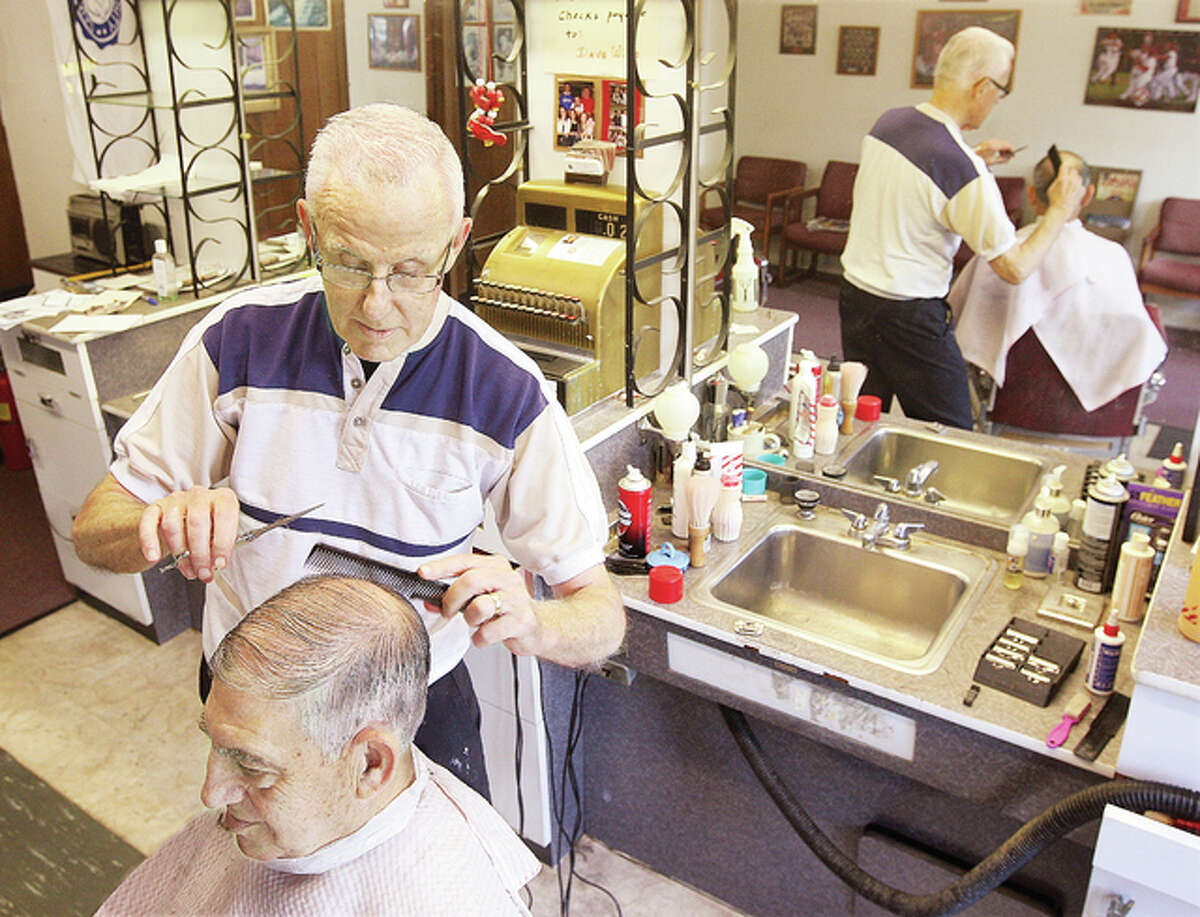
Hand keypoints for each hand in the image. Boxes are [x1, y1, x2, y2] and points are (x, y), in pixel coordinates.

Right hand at [139, 485, 239, 581]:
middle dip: (201, 554)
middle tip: (203, 573)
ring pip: (173, 525)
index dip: (223, 542)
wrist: (184, 518)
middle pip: (197, 522)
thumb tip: (217, 564)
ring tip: (189, 571)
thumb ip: (221, 545)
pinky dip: (149, 542)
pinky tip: (154, 557)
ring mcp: (176, 500)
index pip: (224, 515)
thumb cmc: (209, 528)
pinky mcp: (156, 507)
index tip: (220, 563)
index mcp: (222, 498)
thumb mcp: (222, 534)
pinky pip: (148, 523)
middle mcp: (199, 495)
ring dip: (180, 553)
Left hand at [417, 553, 541, 654]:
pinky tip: (486, 635)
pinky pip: (489, 631)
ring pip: (480, 606)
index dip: (441, 567)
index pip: (464, 561)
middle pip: (470, 581)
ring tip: (475, 623)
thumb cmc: (505, 609)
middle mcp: (508, 579)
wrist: (535, 627)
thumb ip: (455, 595)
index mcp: (496, 566)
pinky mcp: (521, 621)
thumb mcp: (480, 596)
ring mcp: (517, 600)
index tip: (423, 572)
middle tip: (447, 611)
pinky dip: (480, 638)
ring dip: (469, 620)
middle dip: (451, 599)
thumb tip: (429, 599)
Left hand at [974, 139, 1015, 165]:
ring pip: (1002, 142)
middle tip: (1009, 157)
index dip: (1012, 150)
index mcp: (994, 146)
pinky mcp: (987, 142)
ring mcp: (989, 141)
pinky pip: (997, 142)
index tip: (1013, 155)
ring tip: (1002, 156)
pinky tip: (997, 153)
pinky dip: (999, 147)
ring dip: (1004, 149)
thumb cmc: (978, 160)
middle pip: (1005, 143)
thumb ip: (1002, 160)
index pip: (1007, 145)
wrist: (968, 157)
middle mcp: (992, 141)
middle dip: (1008, 149)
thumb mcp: (992, 161)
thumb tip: (1009, 159)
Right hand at [1046, 164, 1085, 212]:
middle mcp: (1072, 181)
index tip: (1063, 170)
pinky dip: (1078, 187)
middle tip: (1067, 178)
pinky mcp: (1082, 190)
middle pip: (1073, 170)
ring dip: (1075, 179)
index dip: (1063, 168)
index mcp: (1062, 179)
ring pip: (1079, 177)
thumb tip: (1060, 175)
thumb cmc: (1054, 200)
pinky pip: (1081, 185)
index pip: (1064, 167)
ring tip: (1070, 185)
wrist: (1061, 210)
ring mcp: (1078, 185)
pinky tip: (1073, 191)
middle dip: (1070, 173)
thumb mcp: (1050, 189)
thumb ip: (1056, 180)